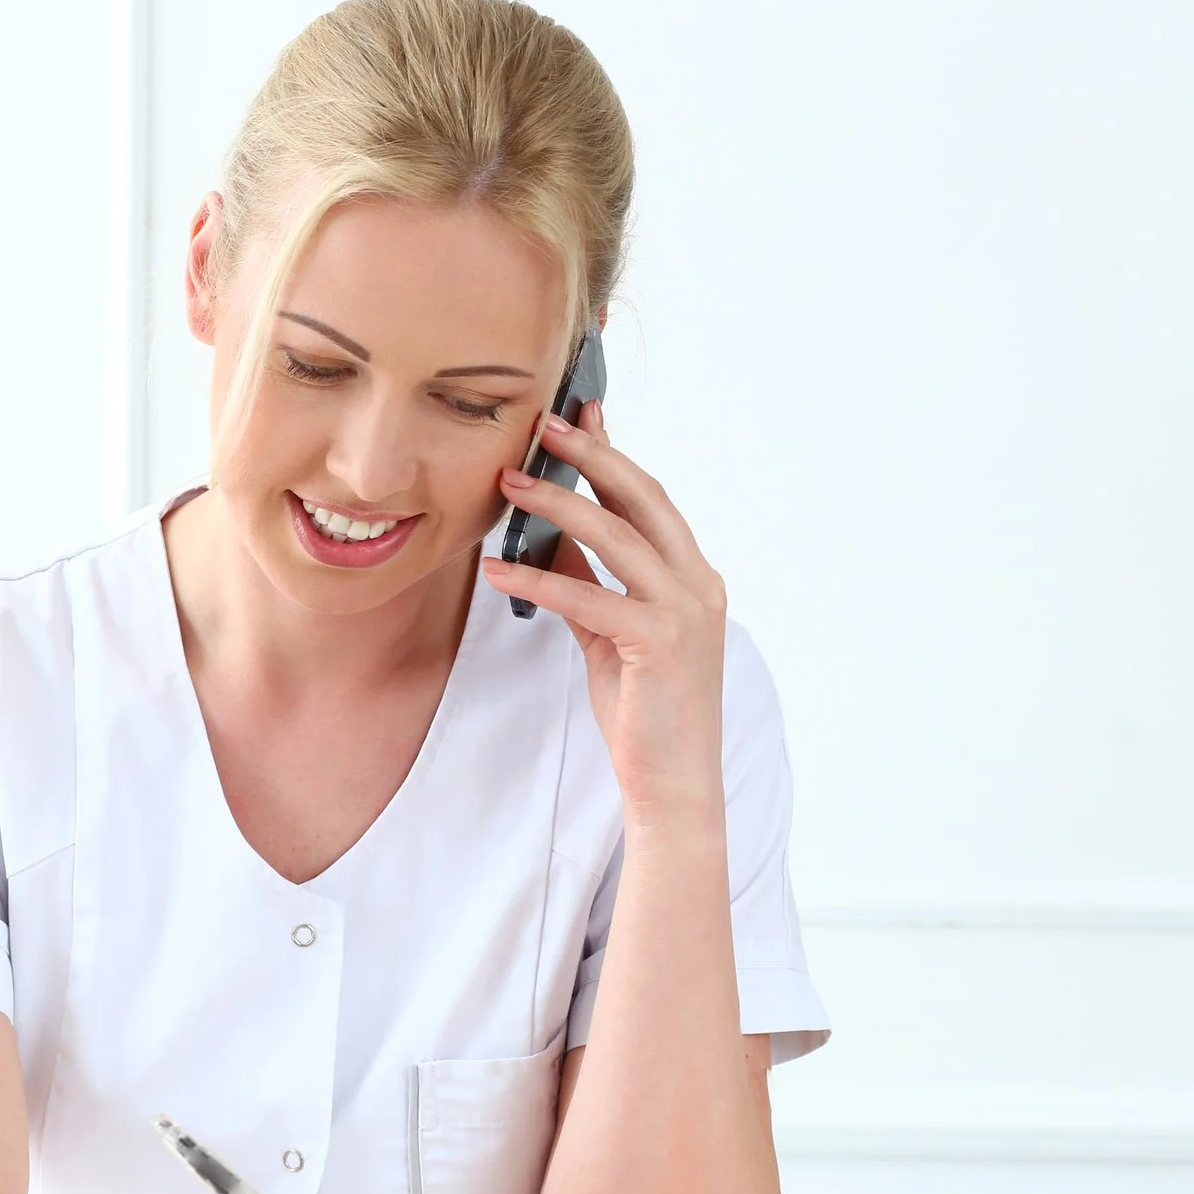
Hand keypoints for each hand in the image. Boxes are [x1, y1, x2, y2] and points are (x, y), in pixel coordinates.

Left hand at [483, 400, 729, 820]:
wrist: (675, 781)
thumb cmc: (645, 710)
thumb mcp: (610, 634)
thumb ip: (588, 582)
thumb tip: (549, 538)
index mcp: (693, 577)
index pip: (649, 499)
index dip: (613, 453)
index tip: (581, 412)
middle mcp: (697, 584)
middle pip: (641, 498)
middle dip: (590, 454)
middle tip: (541, 424)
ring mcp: (684, 611)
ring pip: (616, 535)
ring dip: (557, 503)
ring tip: (508, 483)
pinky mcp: (658, 643)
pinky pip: (587, 596)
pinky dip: (537, 579)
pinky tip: (496, 569)